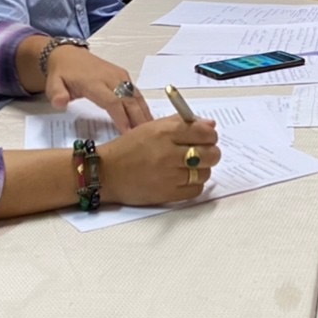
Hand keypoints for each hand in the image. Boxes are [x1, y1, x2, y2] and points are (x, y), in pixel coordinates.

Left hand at [44, 46, 151, 132]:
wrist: (68, 54)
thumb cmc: (62, 73)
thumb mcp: (53, 83)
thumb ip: (57, 94)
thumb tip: (60, 103)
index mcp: (94, 82)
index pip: (112, 101)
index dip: (121, 118)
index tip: (128, 133)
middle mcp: (111, 78)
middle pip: (128, 100)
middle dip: (138, 118)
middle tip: (146, 137)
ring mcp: (120, 76)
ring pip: (136, 96)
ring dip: (144, 113)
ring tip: (153, 130)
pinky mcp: (124, 76)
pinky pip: (136, 92)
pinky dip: (143, 106)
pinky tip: (148, 118)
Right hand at [99, 116, 221, 205]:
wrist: (106, 173)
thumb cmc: (128, 148)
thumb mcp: (152, 127)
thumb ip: (182, 123)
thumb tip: (210, 125)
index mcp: (165, 132)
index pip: (205, 132)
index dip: (211, 135)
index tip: (207, 138)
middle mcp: (168, 153)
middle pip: (210, 154)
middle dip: (211, 152)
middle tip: (203, 153)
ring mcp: (169, 175)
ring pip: (205, 173)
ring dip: (202, 170)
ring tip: (189, 167)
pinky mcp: (168, 194)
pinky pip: (196, 190)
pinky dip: (194, 185)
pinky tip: (183, 179)